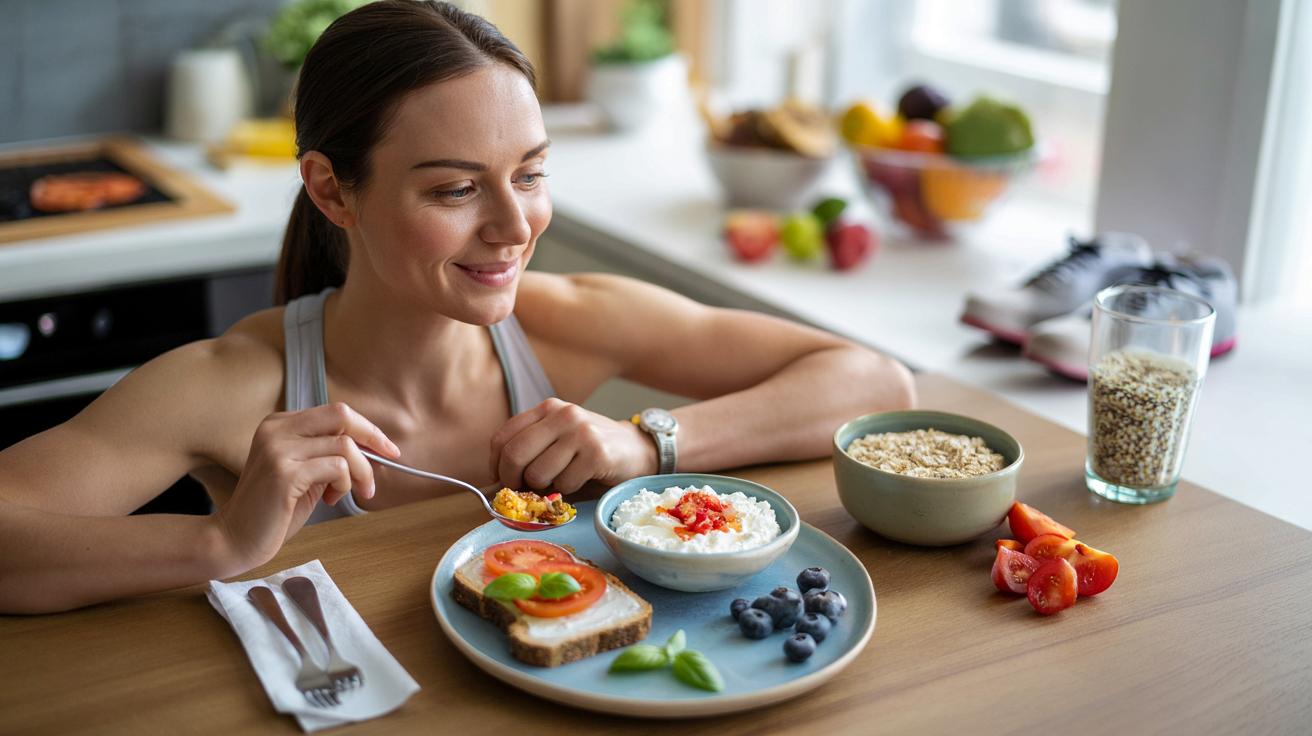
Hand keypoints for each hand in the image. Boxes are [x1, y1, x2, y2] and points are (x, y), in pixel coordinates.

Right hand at [214, 402, 398, 569]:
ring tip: (352, 492)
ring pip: (344, 446)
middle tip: (389, 459)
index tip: (387, 448)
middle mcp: (276, 429)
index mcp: (279, 424)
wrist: (236, 539)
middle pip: (341, 415)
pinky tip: (331, 499)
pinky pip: (337, 468)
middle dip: (373, 437)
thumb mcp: (303, 473)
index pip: (335, 412)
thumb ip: (327, 454)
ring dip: (361, 472)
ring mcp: (278, 449)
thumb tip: (372, 446)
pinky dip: (345, 484)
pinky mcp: (285, 473)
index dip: (366, 428)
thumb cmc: (274, 510)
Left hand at [489, 398, 656, 492]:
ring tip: (562, 481)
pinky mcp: (596, 453)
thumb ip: (529, 452)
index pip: (502, 438)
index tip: (503, 480)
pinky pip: (564, 484)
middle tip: (525, 492)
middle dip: (514, 481)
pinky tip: (582, 480)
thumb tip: (492, 485)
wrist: (637, 450)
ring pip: (538, 474)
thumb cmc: (589, 452)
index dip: (496, 466)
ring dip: (546, 488)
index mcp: (547, 409)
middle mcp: (562, 414)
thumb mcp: (557, 440)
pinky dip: (569, 492)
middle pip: (514, 455)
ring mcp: (580, 432)